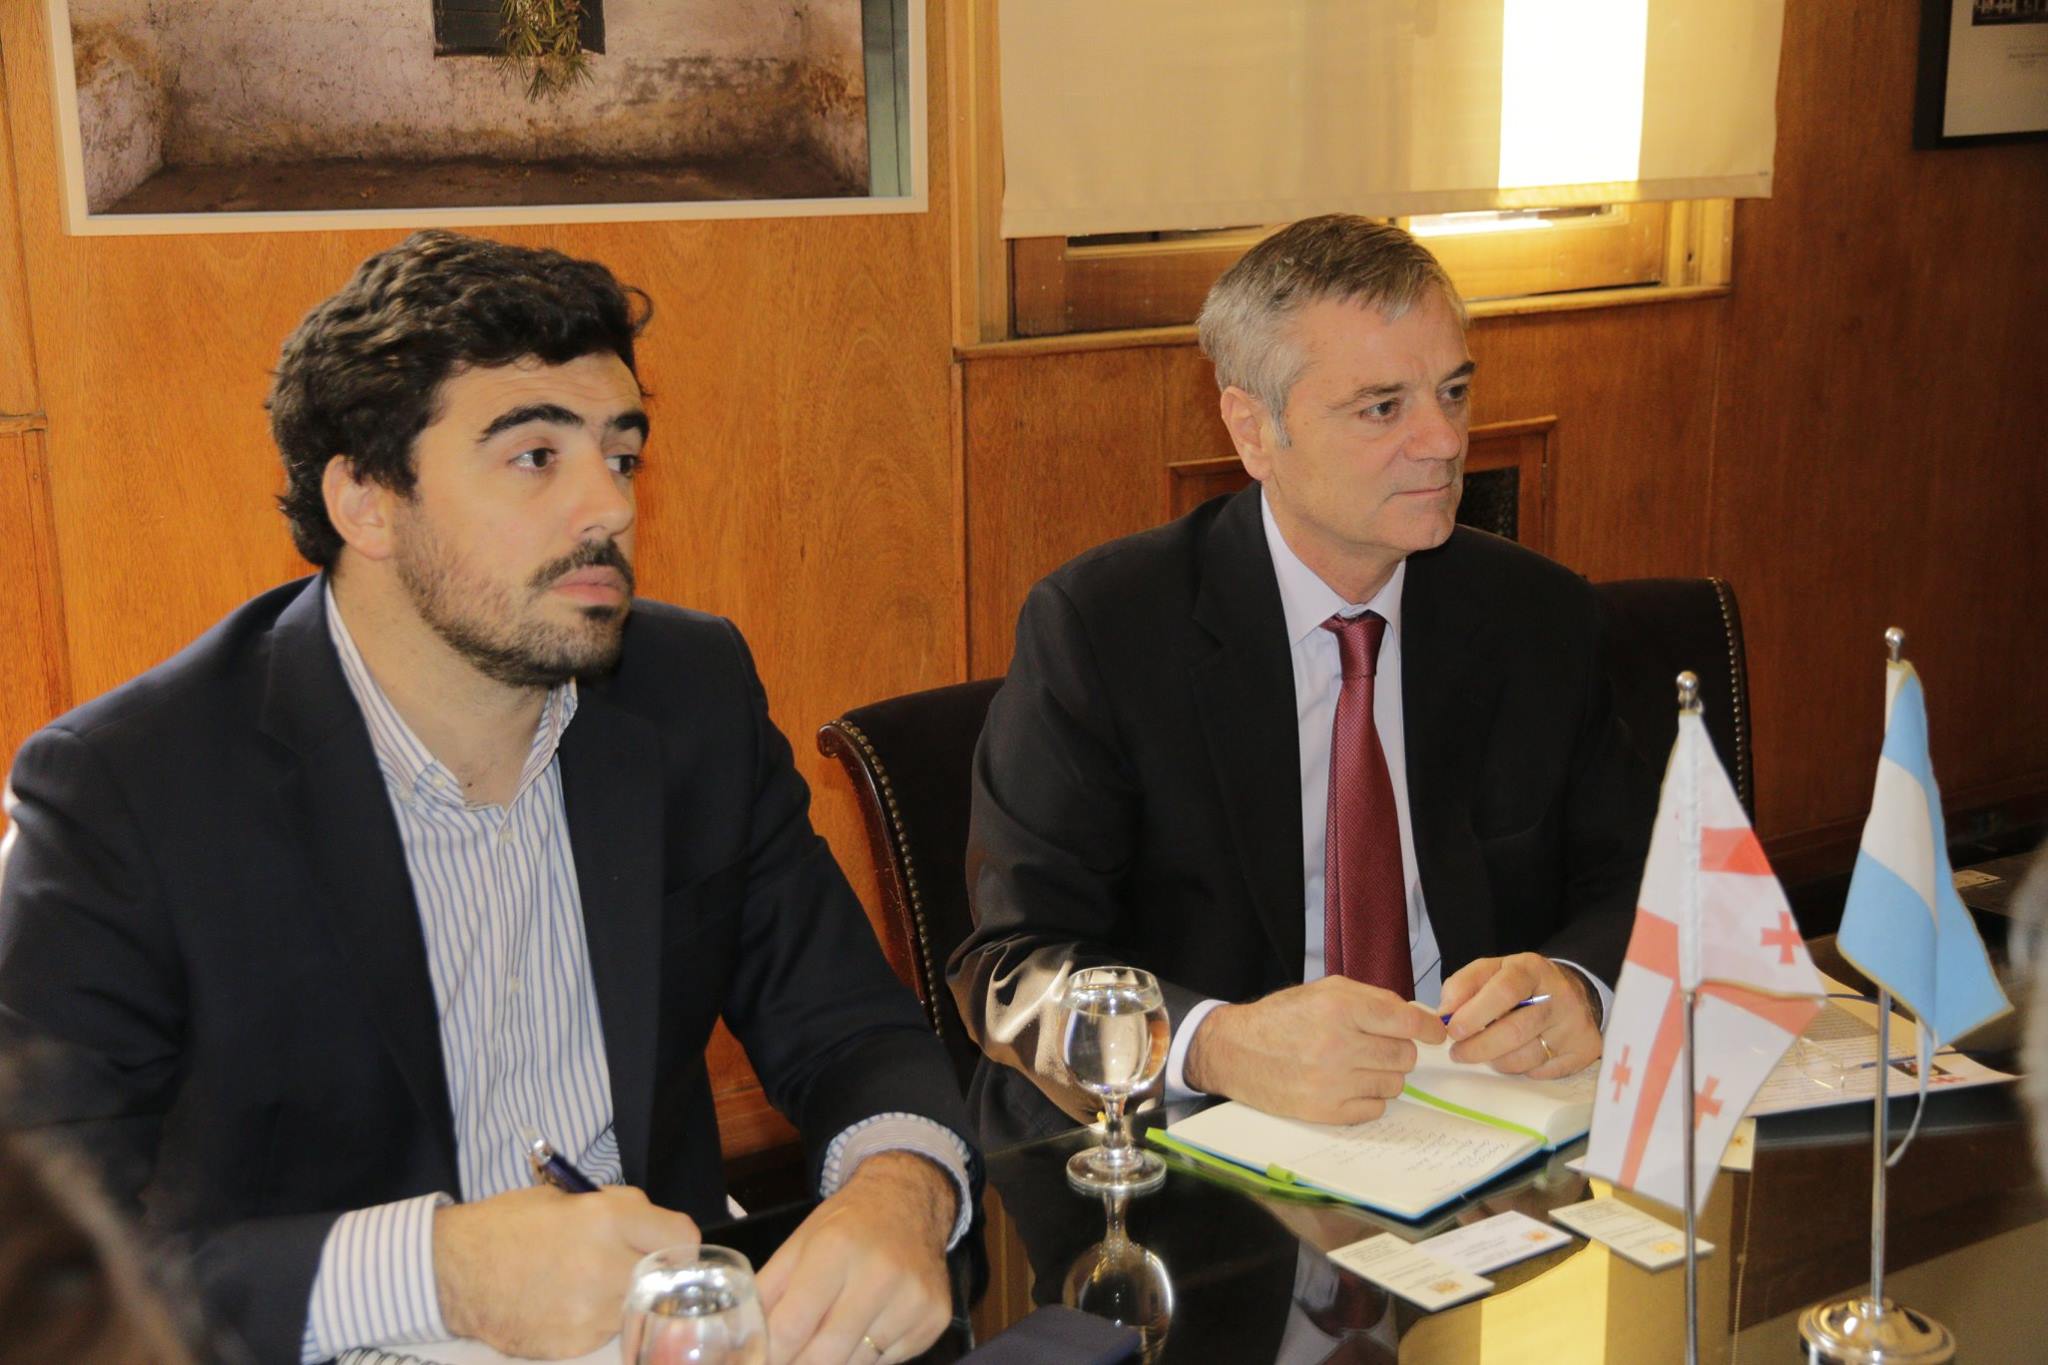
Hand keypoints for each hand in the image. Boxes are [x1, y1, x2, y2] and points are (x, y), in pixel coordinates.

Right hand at [433, 1184, 699, 1358]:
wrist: (452, 1271)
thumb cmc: (507, 1224)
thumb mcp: (567, 1197)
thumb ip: (617, 1208)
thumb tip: (650, 1225)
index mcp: (606, 1220)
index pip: (681, 1237)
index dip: (677, 1242)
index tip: (667, 1246)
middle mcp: (606, 1268)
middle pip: (665, 1277)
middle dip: (654, 1270)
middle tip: (630, 1265)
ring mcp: (591, 1312)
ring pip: (636, 1307)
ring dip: (624, 1297)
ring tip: (588, 1284)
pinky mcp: (573, 1344)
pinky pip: (606, 1332)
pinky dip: (595, 1320)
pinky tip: (567, 1305)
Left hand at [756, 1151, 954, 1364]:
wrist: (910, 1200)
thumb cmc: (848, 1224)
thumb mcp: (799, 1243)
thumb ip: (768, 1291)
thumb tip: (744, 1341)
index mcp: (835, 1248)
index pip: (792, 1326)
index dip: (771, 1353)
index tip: (762, 1360)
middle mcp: (880, 1273)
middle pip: (825, 1355)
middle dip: (799, 1364)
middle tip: (790, 1359)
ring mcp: (913, 1299)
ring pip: (857, 1364)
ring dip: (835, 1361)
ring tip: (827, 1341)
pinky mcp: (935, 1318)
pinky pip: (889, 1361)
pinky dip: (869, 1356)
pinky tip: (866, 1330)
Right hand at [1183, 976, 1446, 1123]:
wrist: (1236, 1051)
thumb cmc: (1284, 1017)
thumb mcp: (1326, 991)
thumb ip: (1374, 999)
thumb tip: (1419, 1019)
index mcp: (1341, 1008)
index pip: (1408, 1023)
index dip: (1429, 1029)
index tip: (1435, 1034)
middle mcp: (1339, 1045)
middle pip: (1405, 1056)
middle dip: (1397, 1049)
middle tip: (1376, 1046)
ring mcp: (1332, 1082)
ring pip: (1394, 1084)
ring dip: (1383, 1074)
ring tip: (1356, 1065)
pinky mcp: (1326, 1111)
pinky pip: (1375, 1108)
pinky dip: (1368, 1098)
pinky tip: (1346, 1084)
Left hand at [1437, 953, 1602, 1078]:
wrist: (1571, 993)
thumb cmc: (1520, 984)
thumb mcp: (1491, 971)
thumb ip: (1462, 985)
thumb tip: (1444, 1013)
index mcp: (1532, 969)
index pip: (1504, 990)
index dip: (1475, 1013)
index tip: (1453, 1030)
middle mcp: (1560, 996)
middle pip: (1514, 1030)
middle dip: (1478, 1046)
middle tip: (1457, 1053)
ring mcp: (1575, 1025)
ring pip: (1526, 1057)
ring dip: (1496, 1060)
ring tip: (1486, 1052)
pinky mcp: (1584, 1051)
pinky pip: (1542, 1072)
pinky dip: (1521, 1069)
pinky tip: (1516, 1055)